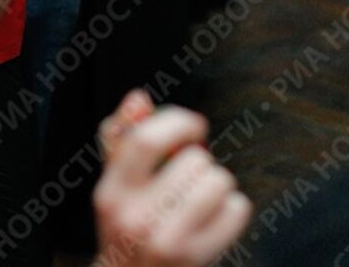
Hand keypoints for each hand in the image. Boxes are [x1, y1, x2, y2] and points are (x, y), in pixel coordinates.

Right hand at [94, 91, 251, 266]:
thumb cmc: (127, 227)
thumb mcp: (115, 185)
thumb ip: (121, 137)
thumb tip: (138, 98)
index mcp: (112, 192)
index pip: (146, 139)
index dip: (179, 121)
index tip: (194, 126)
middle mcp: (135, 219)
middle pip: (194, 159)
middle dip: (201, 160)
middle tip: (191, 176)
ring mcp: (166, 242)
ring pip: (218, 181)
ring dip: (217, 183)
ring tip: (201, 197)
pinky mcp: (195, 258)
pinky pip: (236, 210)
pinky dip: (233, 209)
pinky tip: (214, 219)